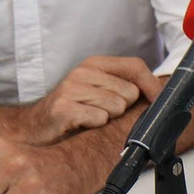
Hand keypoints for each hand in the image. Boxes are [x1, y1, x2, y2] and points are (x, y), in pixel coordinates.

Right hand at [19, 57, 162, 142]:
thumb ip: (124, 87)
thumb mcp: (98, 92)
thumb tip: (160, 94)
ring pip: (116, 106)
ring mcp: (71, 88)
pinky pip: (100, 118)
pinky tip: (80, 125)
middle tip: (102, 113)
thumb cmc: (72, 111)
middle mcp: (82, 71)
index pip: (135, 66)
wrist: (33, 129)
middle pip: (130, 92)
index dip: (152, 85)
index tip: (159, 101)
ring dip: (107, 119)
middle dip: (123, 108)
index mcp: (95, 64)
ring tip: (89, 119)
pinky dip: (94, 126)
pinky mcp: (63, 108)